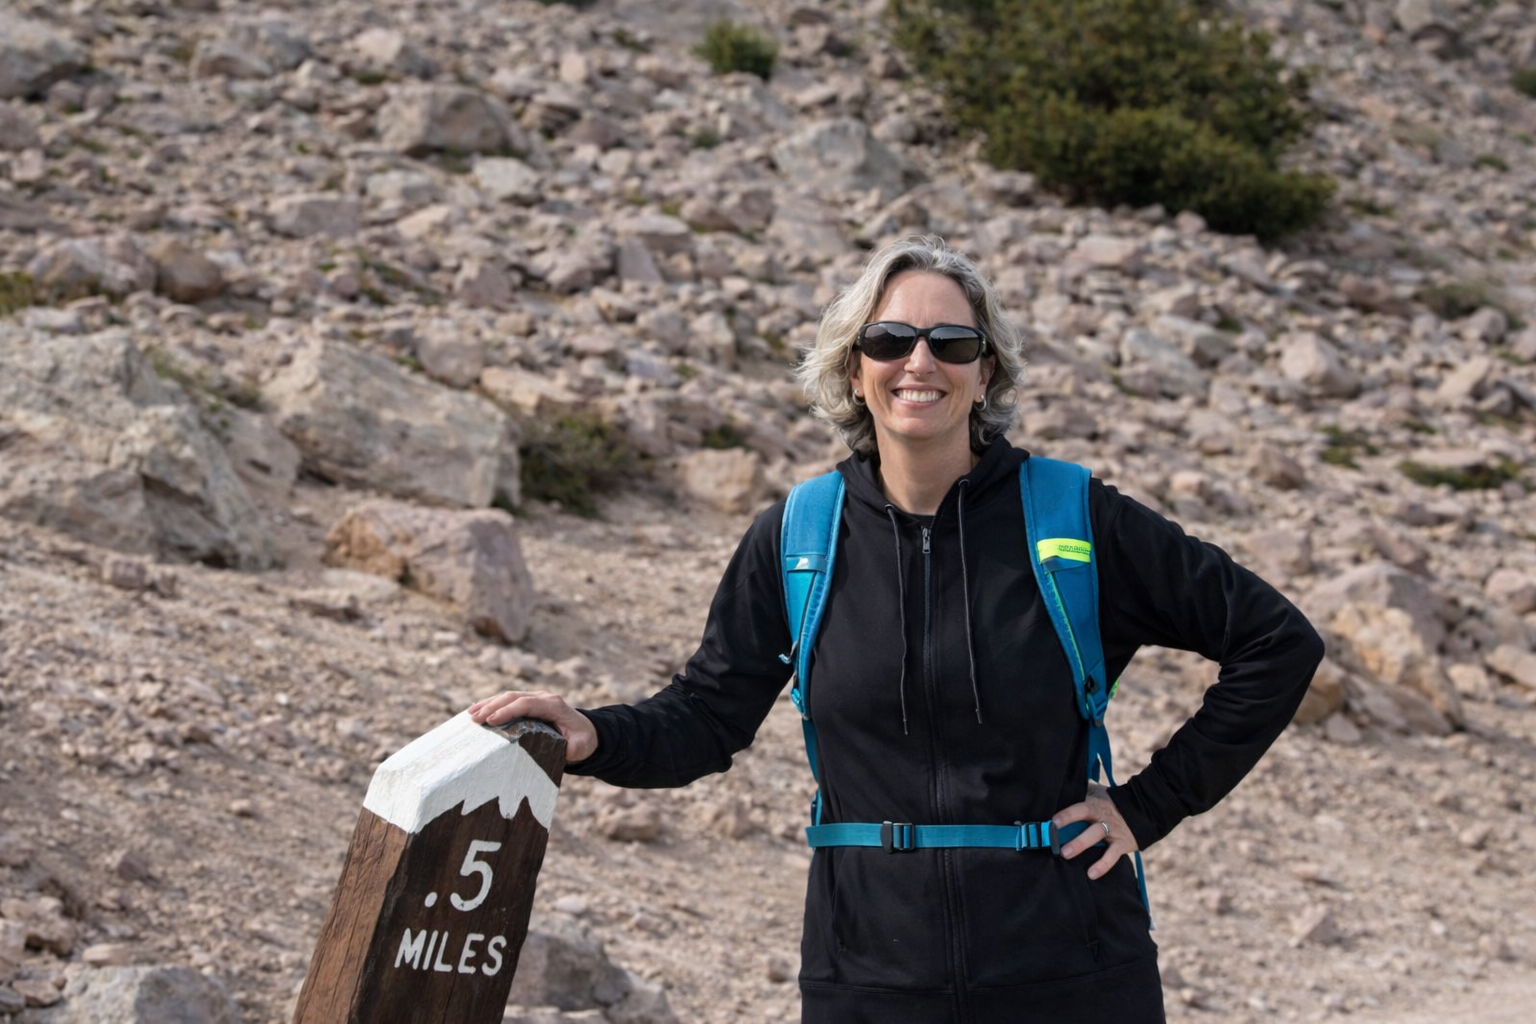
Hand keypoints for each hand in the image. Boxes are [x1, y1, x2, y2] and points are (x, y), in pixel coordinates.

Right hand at [468, 690, 597, 763]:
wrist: (587, 730)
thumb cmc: (582, 740)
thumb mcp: (580, 746)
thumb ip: (571, 749)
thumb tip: (559, 752)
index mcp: (553, 705)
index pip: (527, 704)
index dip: (508, 710)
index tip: (491, 721)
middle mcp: (543, 698)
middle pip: (514, 697)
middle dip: (492, 706)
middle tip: (474, 719)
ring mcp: (535, 698)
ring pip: (509, 696)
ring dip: (489, 703)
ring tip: (471, 714)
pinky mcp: (529, 703)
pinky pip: (509, 701)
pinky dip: (492, 704)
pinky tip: (477, 709)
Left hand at [1052, 781, 1139, 879]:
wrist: (1142, 809)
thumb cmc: (1110, 801)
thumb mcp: (1096, 792)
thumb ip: (1080, 791)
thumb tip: (1058, 789)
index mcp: (1093, 805)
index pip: (1078, 809)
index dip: (1066, 815)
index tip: (1052, 822)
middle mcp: (1102, 817)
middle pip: (1087, 823)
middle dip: (1071, 831)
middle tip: (1055, 842)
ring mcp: (1113, 830)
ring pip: (1096, 836)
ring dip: (1081, 845)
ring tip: (1066, 855)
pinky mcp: (1122, 843)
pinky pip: (1112, 855)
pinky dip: (1103, 865)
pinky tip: (1092, 874)